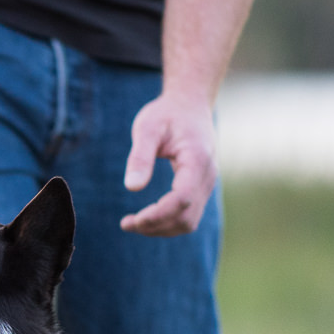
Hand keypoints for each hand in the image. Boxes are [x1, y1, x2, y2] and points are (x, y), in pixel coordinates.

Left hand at [120, 92, 217, 235]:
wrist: (190, 105)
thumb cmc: (166, 113)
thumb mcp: (147, 128)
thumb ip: (140, 157)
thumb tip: (132, 187)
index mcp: (197, 160)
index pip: (182, 199)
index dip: (158, 215)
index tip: (132, 220)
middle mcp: (207, 176)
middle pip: (186, 217)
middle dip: (156, 226)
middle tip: (126, 224)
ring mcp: (207, 185)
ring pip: (189, 222)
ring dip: (161, 229)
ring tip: (132, 223)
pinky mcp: (200, 189)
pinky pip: (188, 216)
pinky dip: (167, 223)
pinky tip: (146, 217)